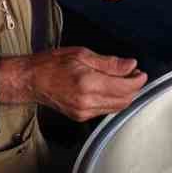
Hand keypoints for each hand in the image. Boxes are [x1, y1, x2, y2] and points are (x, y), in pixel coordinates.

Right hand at [0, 47, 145, 121]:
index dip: (138, 80)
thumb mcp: (82, 54)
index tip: (141, 72)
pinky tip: (109, 89)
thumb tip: (131, 65)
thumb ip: (109, 63)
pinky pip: (104, 111)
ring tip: (122, 80)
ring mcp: (83, 112)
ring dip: (124, 96)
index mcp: (88, 83)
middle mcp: (87, 101)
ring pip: (116, 108)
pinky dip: (112, 101)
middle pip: (124, 101)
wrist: (30, 80)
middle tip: (134, 74)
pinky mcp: (80, 117)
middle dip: (133, 88)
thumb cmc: (52, 63)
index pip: (124, 88)